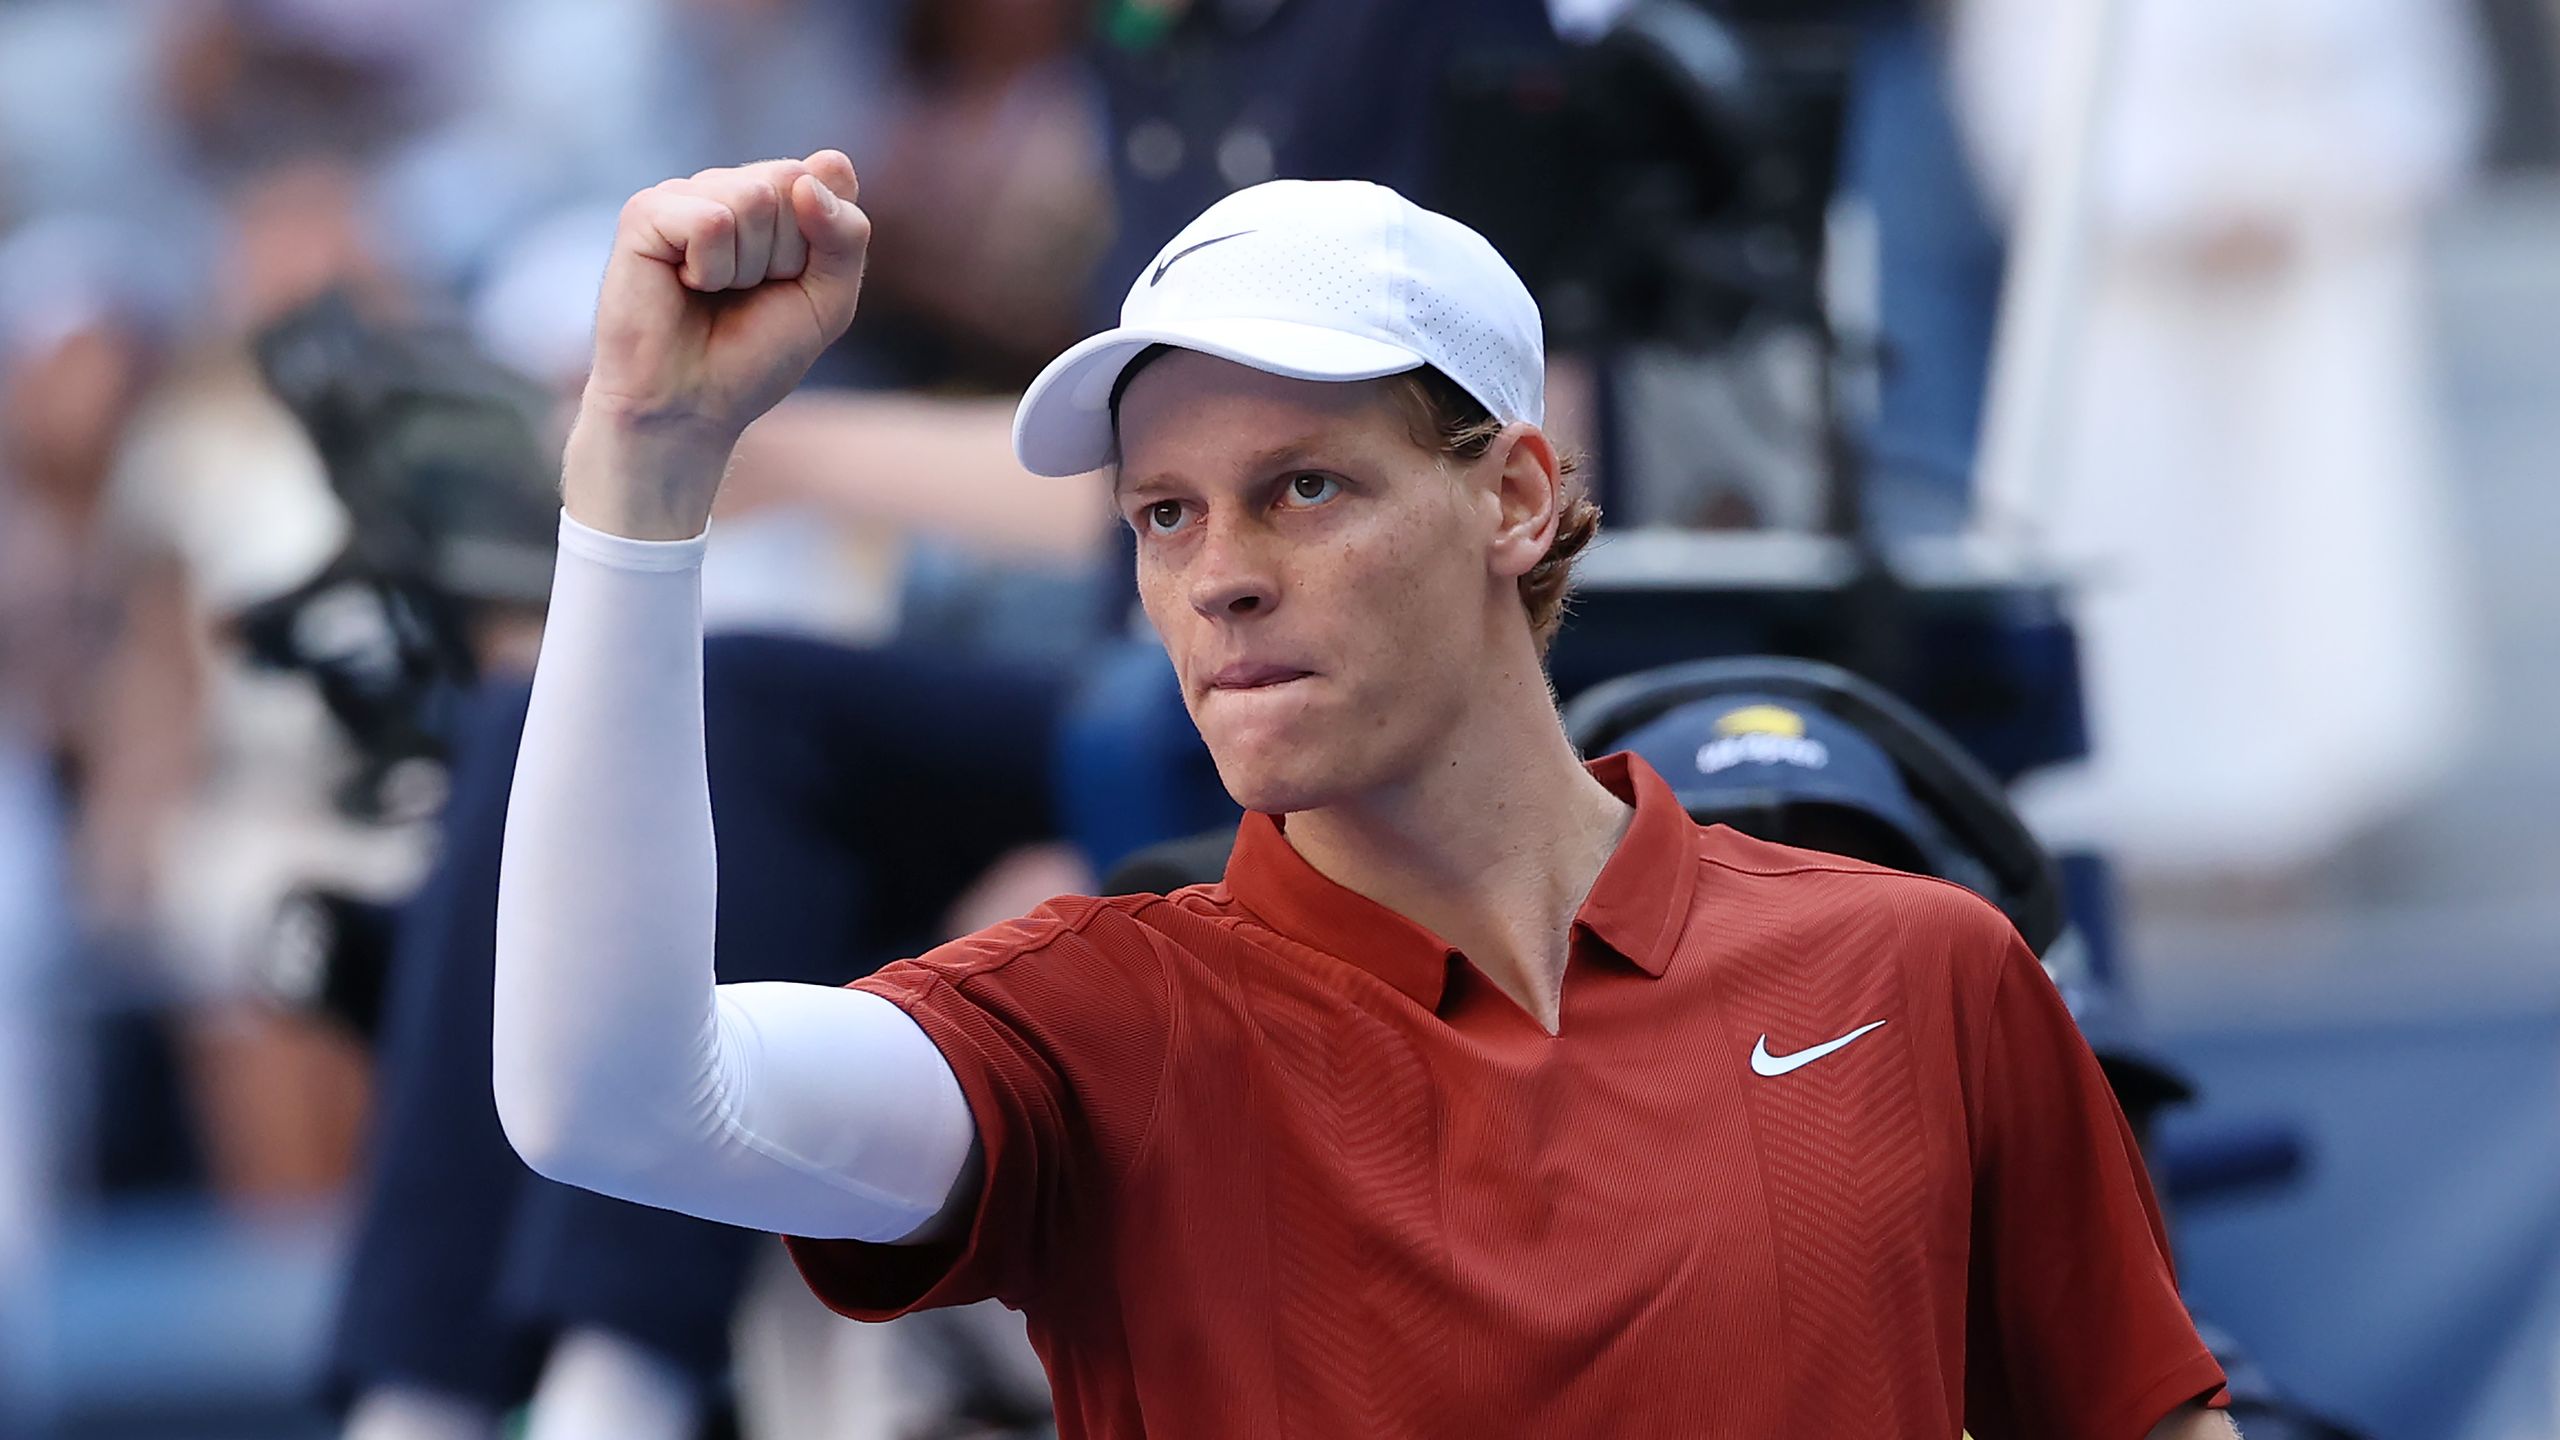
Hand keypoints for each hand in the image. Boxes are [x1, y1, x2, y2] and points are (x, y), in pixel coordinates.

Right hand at [566, 150, 869, 538]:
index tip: (788, 284)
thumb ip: (846, 233)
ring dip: (748, 266)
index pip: (825, 178)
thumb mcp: (829, 299)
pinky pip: (710, 220)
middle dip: (785, 255)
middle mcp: (726, 186)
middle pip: (790, 181)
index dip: (821, 244)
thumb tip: (815, 169)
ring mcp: (683, 195)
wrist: (693, 406)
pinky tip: (686, 286)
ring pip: (753, 198)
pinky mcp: (645, 213)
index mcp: (771, 197)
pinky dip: (711, 268)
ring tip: (714, 292)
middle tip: (747, 293)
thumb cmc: (755, 354)